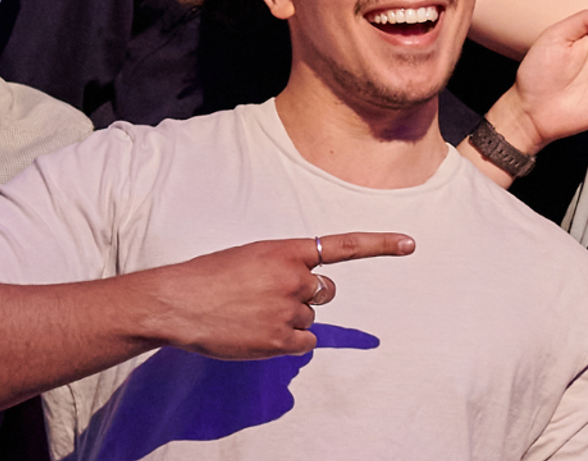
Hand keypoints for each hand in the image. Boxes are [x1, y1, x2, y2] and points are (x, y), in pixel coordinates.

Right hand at [145, 233, 413, 359]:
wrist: (177, 302)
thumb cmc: (209, 276)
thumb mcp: (251, 256)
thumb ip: (284, 265)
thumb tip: (309, 285)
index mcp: (287, 251)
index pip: (344, 246)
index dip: (380, 244)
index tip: (410, 243)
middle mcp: (294, 278)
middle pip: (325, 292)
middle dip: (307, 296)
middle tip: (269, 298)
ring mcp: (288, 311)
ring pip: (308, 319)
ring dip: (288, 320)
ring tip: (251, 315)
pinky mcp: (280, 341)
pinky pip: (303, 344)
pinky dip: (287, 343)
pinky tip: (258, 334)